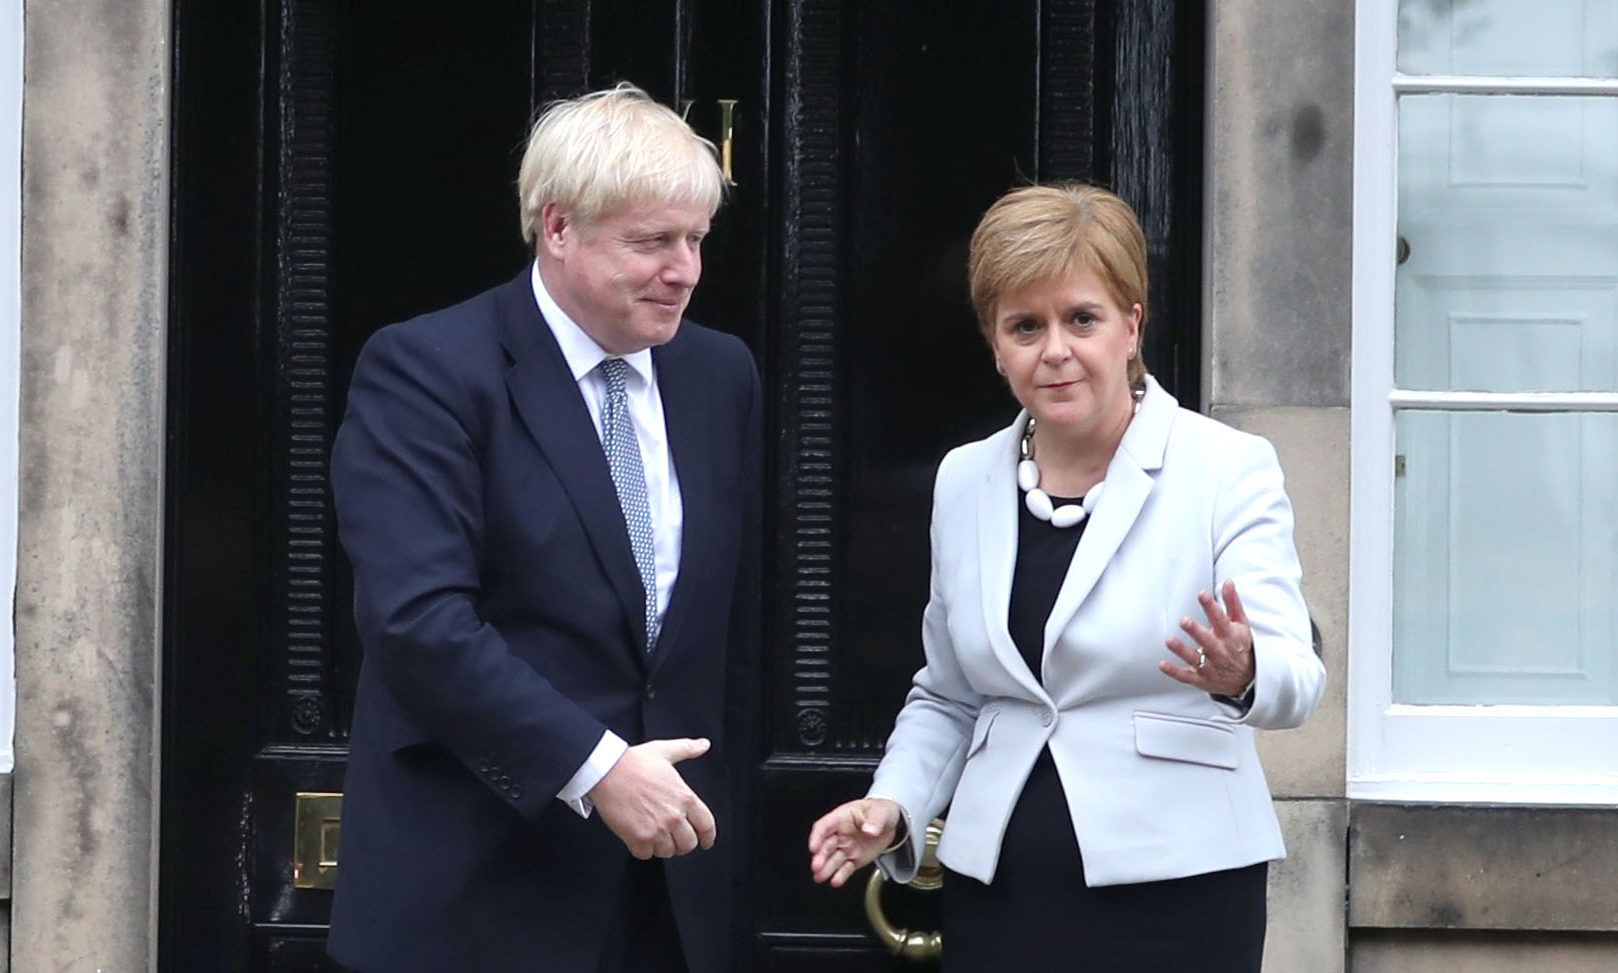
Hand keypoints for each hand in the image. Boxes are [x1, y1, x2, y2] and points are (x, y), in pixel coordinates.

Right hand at [589, 738, 716, 859]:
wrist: (607, 771)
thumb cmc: (634, 761)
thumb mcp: (664, 751)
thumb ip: (687, 749)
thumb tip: (704, 744)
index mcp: (685, 797)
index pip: (706, 825)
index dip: (707, 837)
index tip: (705, 842)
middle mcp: (674, 816)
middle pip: (688, 844)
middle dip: (682, 843)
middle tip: (674, 840)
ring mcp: (657, 829)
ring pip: (667, 851)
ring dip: (661, 846)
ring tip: (654, 836)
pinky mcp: (638, 838)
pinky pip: (646, 854)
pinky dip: (642, 849)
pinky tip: (638, 838)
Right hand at [807, 797, 902, 887]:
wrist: (889, 823)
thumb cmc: (880, 812)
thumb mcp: (881, 811)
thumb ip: (875, 820)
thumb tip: (870, 830)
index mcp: (842, 818)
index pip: (825, 826)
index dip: (817, 836)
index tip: (813, 847)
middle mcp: (840, 834)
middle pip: (826, 845)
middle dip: (820, 856)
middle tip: (816, 866)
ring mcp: (846, 847)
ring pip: (833, 859)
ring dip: (826, 869)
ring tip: (820, 877)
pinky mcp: (854, 859)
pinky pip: (846, 868)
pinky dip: (841, 875)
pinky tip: (836, 881)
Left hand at [1159, 579, 1255, 697]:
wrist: (1247, 679)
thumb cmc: (1241, 646)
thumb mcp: (1241, 624)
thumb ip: (1232, 603)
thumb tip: (1228, 582)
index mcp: (1230, 635)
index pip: (1220, 619)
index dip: (1211, 606)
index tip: (1202, 594)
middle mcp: (1220, 651)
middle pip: (1207, 640)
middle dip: (1196, 631)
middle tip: (1184, 620)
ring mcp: (1210, 666)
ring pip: (1195, 658)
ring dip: (1181, 650)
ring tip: (1169, 641)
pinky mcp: (1200, 678)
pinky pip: (1186, 676)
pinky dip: (1174, 671)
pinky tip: (1162, 664)